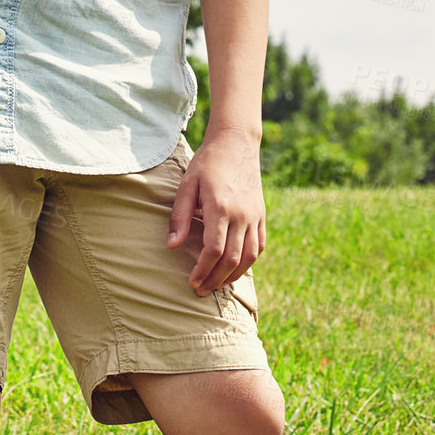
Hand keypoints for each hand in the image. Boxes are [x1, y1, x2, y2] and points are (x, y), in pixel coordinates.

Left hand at [167, 126, 265, 295]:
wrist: (236, 143)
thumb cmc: (206, 163)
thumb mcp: (186, 186)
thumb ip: (180, 217)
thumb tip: (172, 246)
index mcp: (220, 207)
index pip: (213, 250)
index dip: (202, 270)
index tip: (191, 282)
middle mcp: (241, 214)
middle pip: (232, 258)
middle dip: (215, 279)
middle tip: (200, 291)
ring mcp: (255, 215)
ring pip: (249, 256)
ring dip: (233, 275)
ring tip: (217, 284)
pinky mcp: (262, 215)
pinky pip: (259, 245)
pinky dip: (248, 261)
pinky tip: (235, 268)